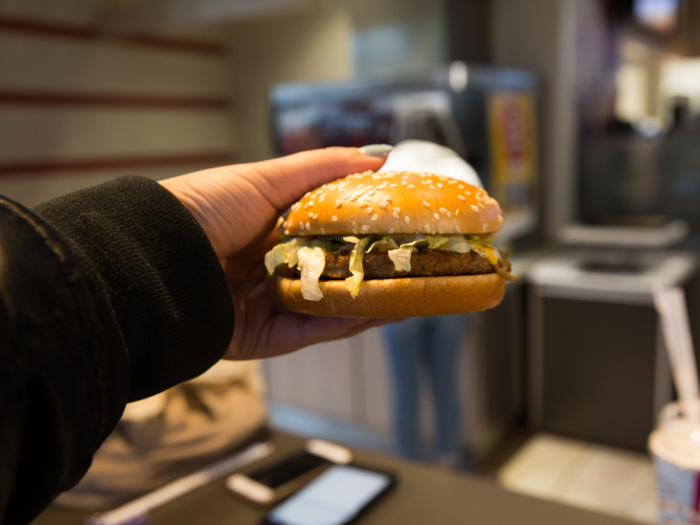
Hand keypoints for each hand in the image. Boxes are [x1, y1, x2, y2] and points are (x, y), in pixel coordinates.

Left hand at [160, 147, 393, 359]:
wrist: (158, 257)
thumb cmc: (206, 207)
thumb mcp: (267, 179)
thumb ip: (323, 169)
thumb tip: (379, 155)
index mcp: (267, 228)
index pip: (326, 230)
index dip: (363, 228)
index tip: (398, 222)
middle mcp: (268, 267)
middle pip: (330, 270)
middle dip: (371, 267)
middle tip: (413, 260)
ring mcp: (265, 304)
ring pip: (326, 305)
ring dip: (368, 299)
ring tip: (411, 289)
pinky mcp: (261, 338)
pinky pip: (311, 331)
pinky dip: (344, 323)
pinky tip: (379, 310)